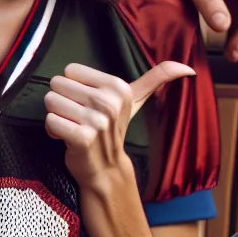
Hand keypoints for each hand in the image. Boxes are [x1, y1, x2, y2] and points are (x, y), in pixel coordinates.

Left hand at [44, 61, 195, 190]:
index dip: (73, 87)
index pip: (70, 70)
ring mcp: (96, 121)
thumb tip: (187, 67)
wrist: (107, 169)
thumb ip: (156, 78)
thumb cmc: (114, 129)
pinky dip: (52, 130)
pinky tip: (66, 138)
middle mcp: (108, 101)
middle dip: (62, 101)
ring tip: (73, 126)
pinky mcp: (81, 137)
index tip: (87, 104)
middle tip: (78, 116)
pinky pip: (50, 121)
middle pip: (57, 84)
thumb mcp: (135, 100)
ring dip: (56, 116)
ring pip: (51, 101)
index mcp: (119, 86)